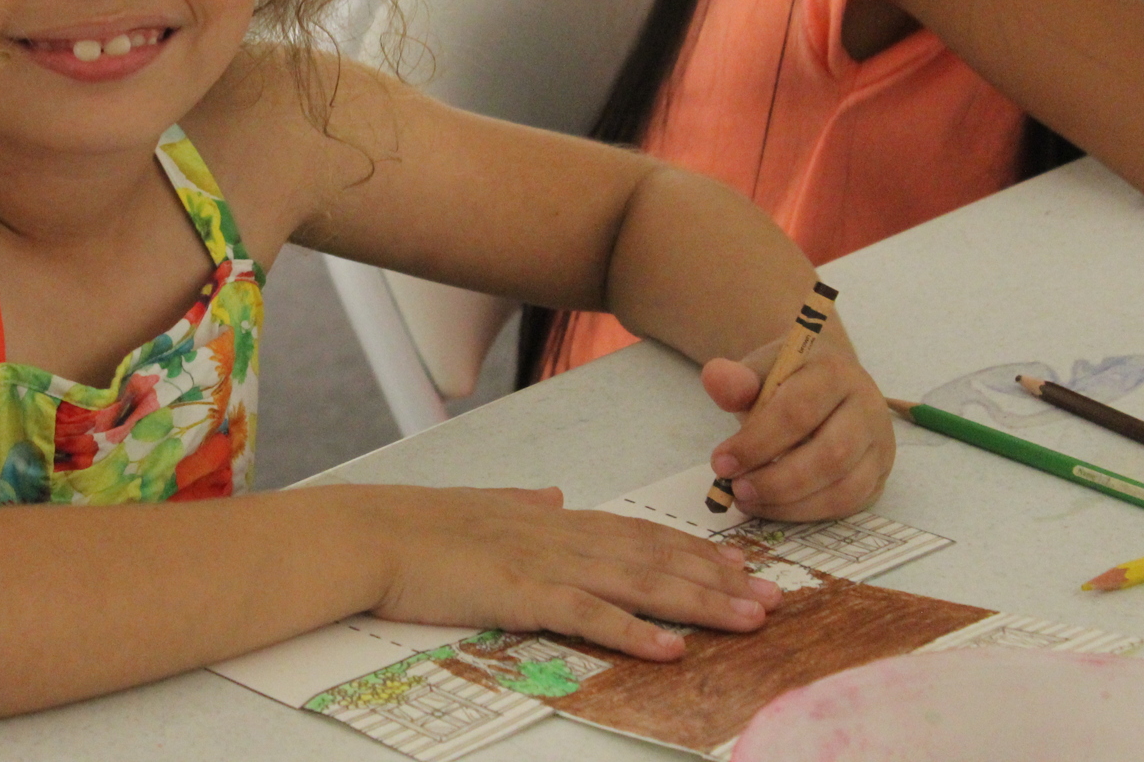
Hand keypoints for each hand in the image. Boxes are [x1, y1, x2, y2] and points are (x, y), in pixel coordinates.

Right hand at [367, 485, 781, 661]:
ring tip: (749, 619)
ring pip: (638, 582)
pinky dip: (633, 632)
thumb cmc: (413, 527)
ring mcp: (543, 564)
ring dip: (700, 601)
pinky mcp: (520, 594)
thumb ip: (521, 501)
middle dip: (719, 578)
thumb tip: (550, 495)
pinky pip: (588, 616)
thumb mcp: (479, 503)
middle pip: (655, 556)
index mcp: (550, 518)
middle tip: (774, 597)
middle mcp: (559, 534)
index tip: (740, 565)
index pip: (639, 532)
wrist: (369, 534)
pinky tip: (671, 649)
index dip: (694, 550)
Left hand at [702, 338, 894, 520]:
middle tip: (737, 489)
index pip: (798, 412)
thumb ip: (737, 379)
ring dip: (791, 503)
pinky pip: (849, 504)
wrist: (824, 382)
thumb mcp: (759, 370)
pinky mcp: (879, 474)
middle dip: (777, 480)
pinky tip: (774, 506)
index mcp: (834, 373)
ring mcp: (879, 445)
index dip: (757, 442)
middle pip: (831, 455)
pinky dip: (807, 512)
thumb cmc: (787, 380)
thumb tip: (715, 380)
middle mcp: (867, 408)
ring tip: (749, 500)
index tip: (720, 463)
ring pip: (845, 487)